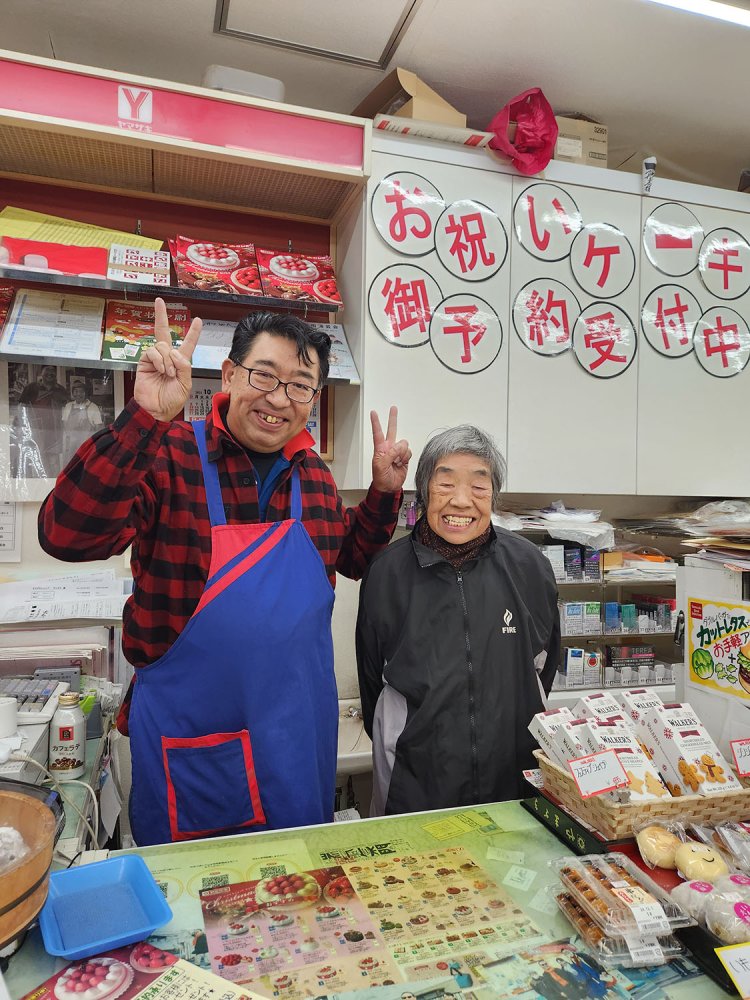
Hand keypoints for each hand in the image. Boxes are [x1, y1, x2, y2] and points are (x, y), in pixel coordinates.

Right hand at [133, 298, 202, 421]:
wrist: (155, 410)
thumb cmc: (171, 400)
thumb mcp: (186, 384)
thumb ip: (184, 366)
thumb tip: (175, 352)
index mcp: (180, 363)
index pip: (187, 344)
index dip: (193, 332)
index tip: (198, 320)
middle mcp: (167, 358)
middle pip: (164, 332)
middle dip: (161, 316)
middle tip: (159, 301)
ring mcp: (155, 359)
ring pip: (162, 345)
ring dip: (167, 359)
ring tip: (168, 373)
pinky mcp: (144, 362)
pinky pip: (152, 352)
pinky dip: (159, 360)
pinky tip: (161, 370)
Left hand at [370, 406, 410, 492]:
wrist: (389, 487)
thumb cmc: (380, 478)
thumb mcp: (381, 466)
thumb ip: (390, 454)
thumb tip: (399, 446)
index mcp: (380, 448)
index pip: (377, 433)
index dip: (376, 422)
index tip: (373, 412)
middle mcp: (389, 448)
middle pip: (392, 430)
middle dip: (393, 419)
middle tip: (393, 408)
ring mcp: (397, 452)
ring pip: (404, 444)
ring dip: (402, 453)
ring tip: (396, 462)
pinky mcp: (404, 457)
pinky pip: (409, 452)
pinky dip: (406, 458)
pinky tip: (401, 463)